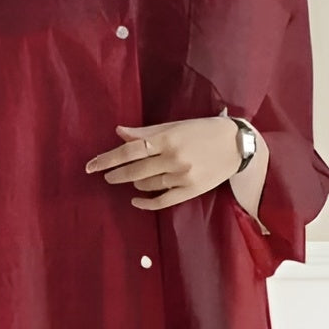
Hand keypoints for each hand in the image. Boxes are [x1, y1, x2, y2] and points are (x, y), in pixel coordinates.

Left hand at [84, 117, 240, 209]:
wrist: (238, 145)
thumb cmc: (203, 130)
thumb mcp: (175, 126)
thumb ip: (146, 132)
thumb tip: (118, 132)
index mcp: (167, 139)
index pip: (129, 151)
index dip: (107, 159)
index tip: (91, 166)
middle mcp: (173, 158)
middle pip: (134, 171)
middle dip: (115, 174)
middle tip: (105, 176)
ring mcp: (182, 177)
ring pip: (147, 185)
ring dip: (134, 183)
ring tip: (132, 179)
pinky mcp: (191, 191)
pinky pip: (161, 201)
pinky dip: (145, 203)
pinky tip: (135, 200)